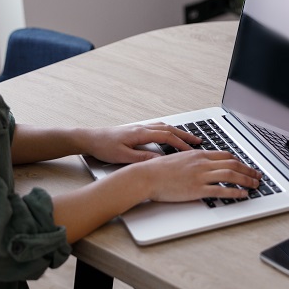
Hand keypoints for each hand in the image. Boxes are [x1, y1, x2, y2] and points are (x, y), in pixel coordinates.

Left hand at [81, 122, 200, 163]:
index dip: (181, 144)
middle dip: (185, 135)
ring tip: (188, 138)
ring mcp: (140, 128)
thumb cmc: (104, 147)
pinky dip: (168, 131)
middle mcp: (142, 128)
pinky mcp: (136, 130)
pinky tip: (170, 135)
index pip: (167, 137)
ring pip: (164, 127)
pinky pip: (157, 128)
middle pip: (169, 129)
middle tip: (198, 141)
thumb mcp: (123, 156)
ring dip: (177, 132)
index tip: (192, 150)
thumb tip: (159, 161)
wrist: (90, 138)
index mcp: (141, 133)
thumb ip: (142, 159)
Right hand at [126, 150, 261, 201]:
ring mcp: (200, 176)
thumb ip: (193, 161)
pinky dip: (234, 192)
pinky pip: (221, 190)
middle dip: (248, 170)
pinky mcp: (197, 189)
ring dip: (246, 180)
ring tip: (254, 185)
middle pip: (232, 164)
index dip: (239, 161)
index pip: (225, 155)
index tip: (246, 166)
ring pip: (230, 175)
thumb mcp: (179, 159)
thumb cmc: (159, 170)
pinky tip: (242, 194)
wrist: (147, 176)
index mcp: (198, 155)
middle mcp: (202, 163)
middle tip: (257, 175)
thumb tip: (202, 164)